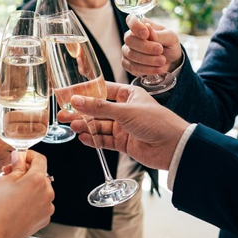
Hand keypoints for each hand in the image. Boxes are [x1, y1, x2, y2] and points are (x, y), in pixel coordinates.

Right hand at [0, 150, 54, 237]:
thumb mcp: (4, 180)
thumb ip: (16, 166)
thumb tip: (19, 158)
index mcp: (38, 180)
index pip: (40, 159)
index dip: (29, 155)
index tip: (21, 157)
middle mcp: (47, 193)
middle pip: (40, 174)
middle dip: (27, 172)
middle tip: (10, 174)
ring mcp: (47, 207)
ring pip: (41, 189)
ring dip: (30, 186)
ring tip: (13, 191)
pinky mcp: (44, 219)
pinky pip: (41, 203)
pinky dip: (32, 200)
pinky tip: (18, 203)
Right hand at [68, 81, 189, 170]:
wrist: (174, 147)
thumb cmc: (157, 121)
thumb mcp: (126, 111)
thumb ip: (99, 108)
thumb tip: (77, 101)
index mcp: (129, 95)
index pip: (103, 90)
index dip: (86, 92)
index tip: (69, 93)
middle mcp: (126, 110)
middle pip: (98, 109)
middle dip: (81, 112)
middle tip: (63, 113)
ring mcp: (124, 127)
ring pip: (100, 125)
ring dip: (85, 126)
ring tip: (71, 125)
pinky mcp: (124, 143)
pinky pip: (105, 140)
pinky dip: (93, 139)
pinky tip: (82, 137)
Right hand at [122, 15, 182, 75]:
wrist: (172, 61)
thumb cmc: (169, 45)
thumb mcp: (170, 37)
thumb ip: (159, 34)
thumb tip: (147, 28)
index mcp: (141, 26)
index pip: (131, 20)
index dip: (135, 26)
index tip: (145, 34)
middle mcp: (131, 37)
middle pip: (129, 39)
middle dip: (146, 47)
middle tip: (160, 50)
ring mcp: (127, 50)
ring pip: (131, 55)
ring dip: (149, 60)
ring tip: (162, 60)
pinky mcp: (127, 64)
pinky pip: (132, 67)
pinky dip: (146, 69)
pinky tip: (157, 69)